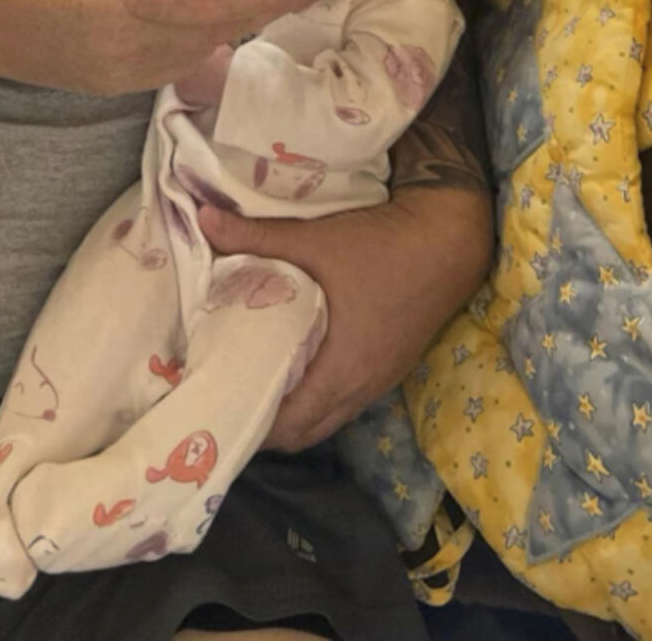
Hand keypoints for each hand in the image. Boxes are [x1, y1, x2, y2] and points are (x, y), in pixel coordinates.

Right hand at [0, 0, 316, 97]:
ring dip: (234, 26)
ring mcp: (121, 71)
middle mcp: (127, 41)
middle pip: (220, 30)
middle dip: (264, 8)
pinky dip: (201, 42)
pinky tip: (205, 17)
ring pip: (202, 53)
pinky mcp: (113, 87)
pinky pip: (175, 66)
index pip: (213, 1)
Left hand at [198, 183, 492, 449]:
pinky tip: (295, 363)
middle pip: (303, 432)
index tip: (211, 399)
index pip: (285, 426)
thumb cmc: (380, 246)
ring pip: (326, 417)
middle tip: (224, 388)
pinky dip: (316, 394)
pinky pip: (344, 400)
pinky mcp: (389, 365)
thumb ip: (254, 235)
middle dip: (263, 420)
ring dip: (291, 410)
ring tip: (252, 378)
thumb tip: (201, 220)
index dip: (246, 418)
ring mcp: (379, 379)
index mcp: (340, 370)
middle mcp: (360, 387)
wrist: (449, 240)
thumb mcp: (313, 239)